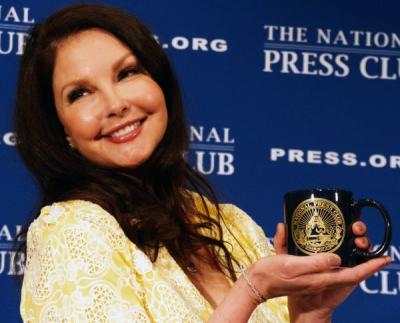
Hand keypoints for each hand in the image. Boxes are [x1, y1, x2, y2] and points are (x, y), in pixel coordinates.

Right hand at [268, 222, 390, 321]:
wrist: (255, 284)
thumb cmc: (273, 277)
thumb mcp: (294, 267)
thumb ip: (317, 263)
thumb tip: (337, 258)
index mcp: (321, 278)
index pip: (355, 274)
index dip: (371, 266)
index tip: (385, 257)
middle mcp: (320, 276)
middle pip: (345, 263)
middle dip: (355, 248)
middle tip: (356, 231)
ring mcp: (311, 272)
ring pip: (331, 258)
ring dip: (339, 244)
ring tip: (342, 230)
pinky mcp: (300, 267)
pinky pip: (312, 254)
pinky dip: (314, 243)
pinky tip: (301, 230)